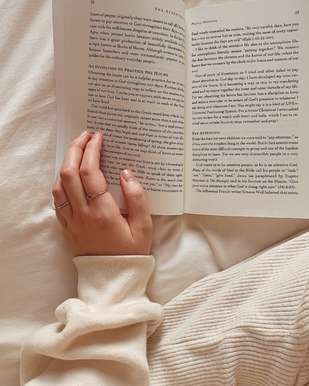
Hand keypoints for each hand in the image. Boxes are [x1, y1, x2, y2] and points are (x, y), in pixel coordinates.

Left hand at [52, 131, 151, 255]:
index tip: (99, 137)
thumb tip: (126, 173)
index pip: (90, 173)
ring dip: (65, 163)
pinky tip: (70, 174)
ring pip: (58, 185)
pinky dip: (61, 181)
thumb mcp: (144, 226)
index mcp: (102, 212)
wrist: (112, 280)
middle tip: (86, 135)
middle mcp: (82, 214)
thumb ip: (137, 197)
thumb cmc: (131, 253)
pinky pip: (57, 199)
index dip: (92, 151)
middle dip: (75, 149)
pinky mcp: (67, 227)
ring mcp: (71, 221)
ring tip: (78, 150)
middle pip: (68, 173)